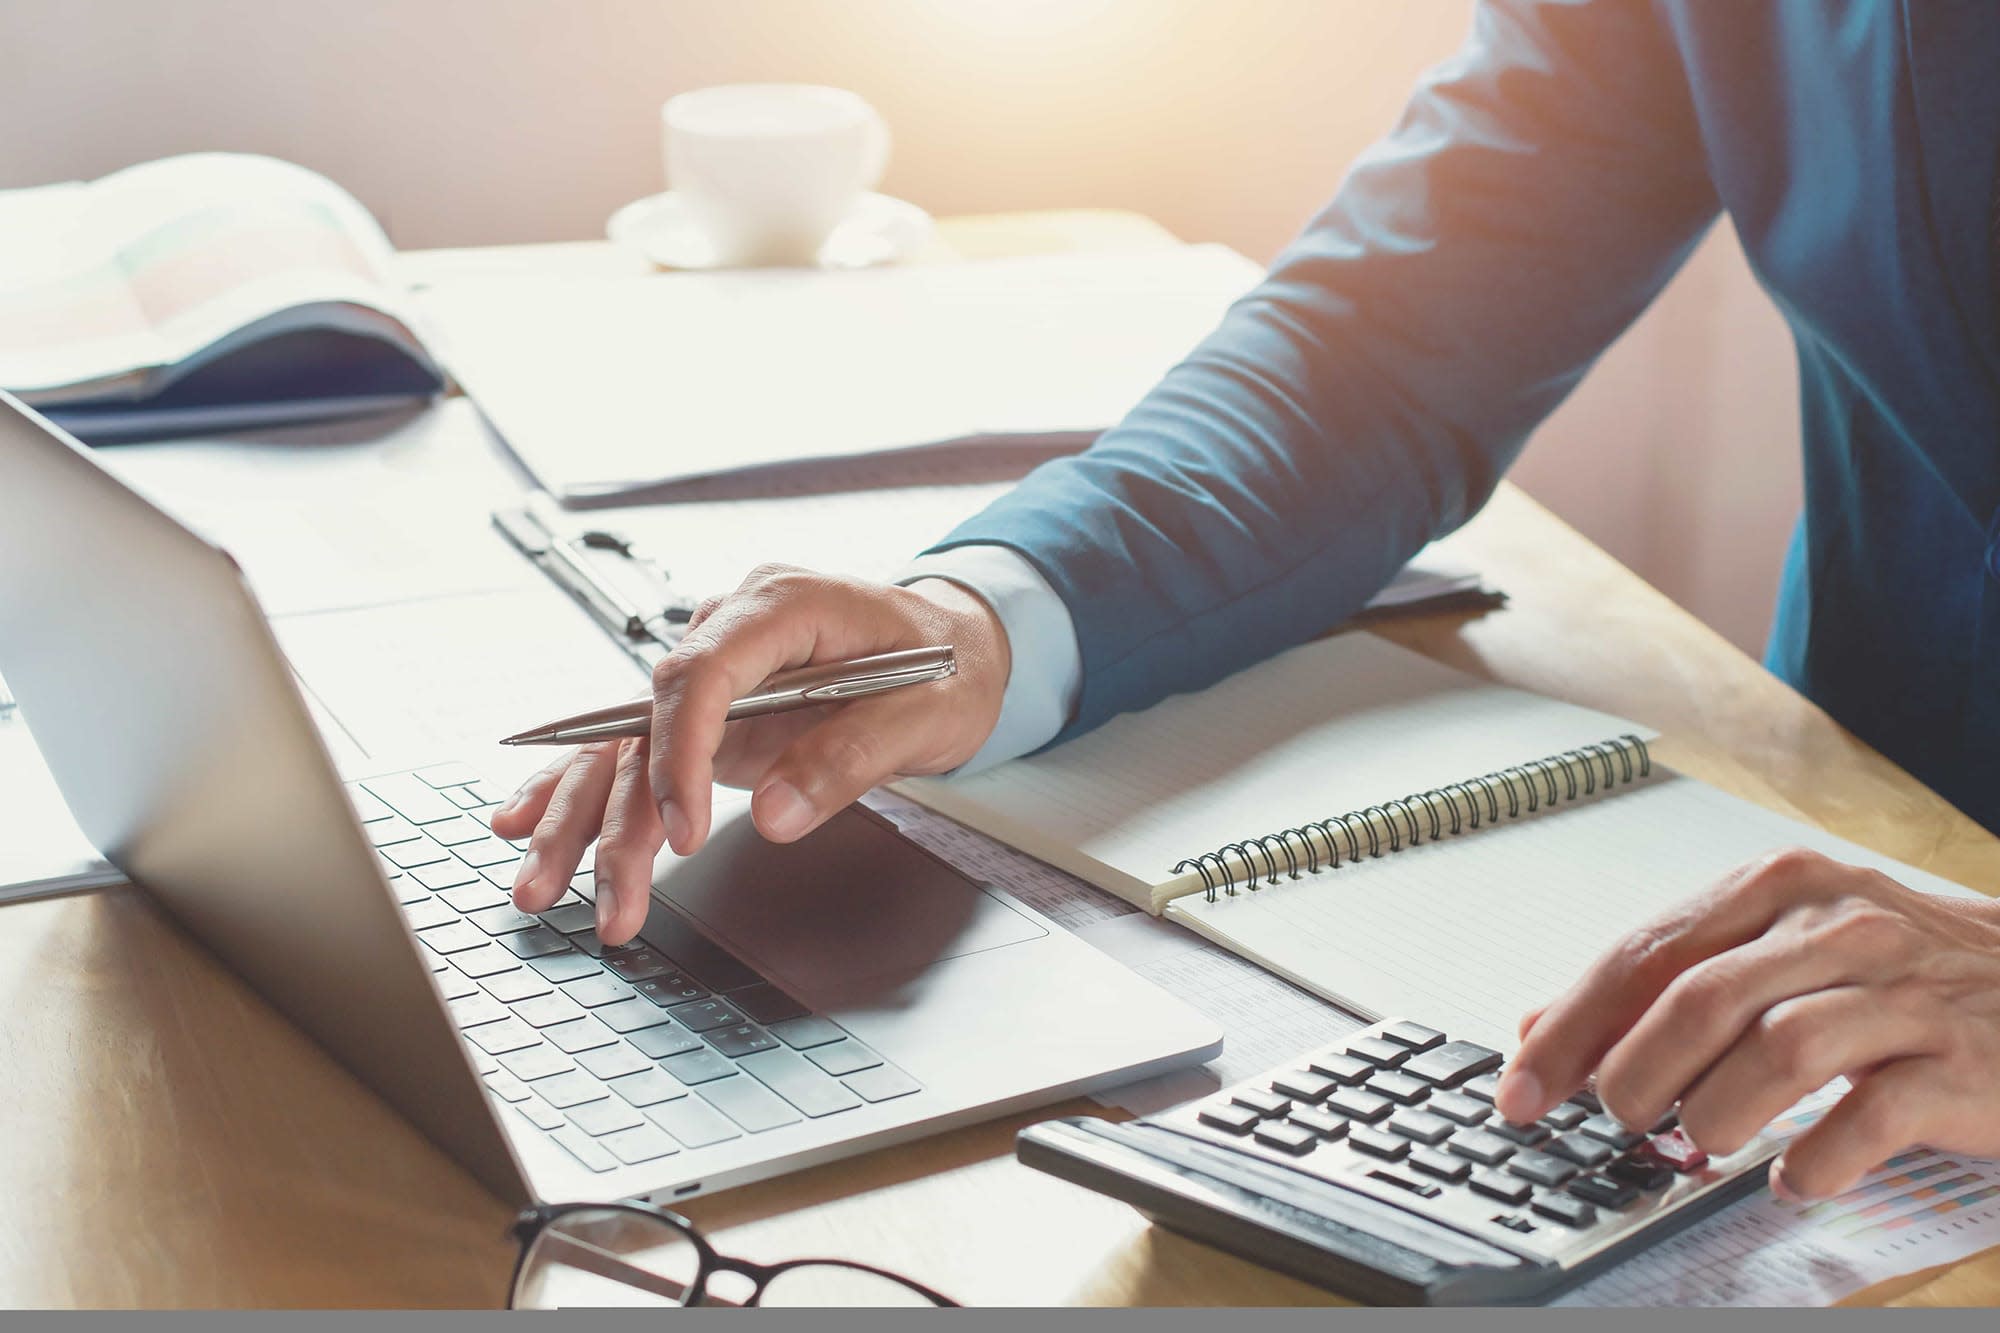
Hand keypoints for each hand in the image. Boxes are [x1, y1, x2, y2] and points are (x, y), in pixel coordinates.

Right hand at [487, 566, 1010, 946]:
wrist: (958, 644)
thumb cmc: (948, 665)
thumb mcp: (927, 712)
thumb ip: (848, 758)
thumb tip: (773, 816)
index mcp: (783, 605)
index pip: (701, 673)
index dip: (679, 753)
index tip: (681, 829)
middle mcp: (732, 630)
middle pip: (646, 719)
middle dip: (613, 812)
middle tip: (605, 895)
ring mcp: (715, 671)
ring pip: (625, 744)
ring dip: (581, 818)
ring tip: (540, 888)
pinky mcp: (709, 712)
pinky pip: (633, 748)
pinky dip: (581, 789)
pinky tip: (526, 823)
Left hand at [1493, 847, 1999, 1199]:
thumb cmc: (1903, 970)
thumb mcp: (1782, 945)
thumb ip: (1666, 979)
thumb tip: (1543, 1027)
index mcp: (1777, 888)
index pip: (1644, 953)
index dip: (1570, 1027)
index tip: (1522, 1087)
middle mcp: (1836, 925)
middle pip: (1699, 1000)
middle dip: (1635, 1075)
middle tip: (1620, 1121)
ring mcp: (1901, 992)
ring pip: (1776, 1051)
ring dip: (1717, 1113)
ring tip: (1703, 1143)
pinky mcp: (1958, 1062)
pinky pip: (1870, 1115)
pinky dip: (1817, 1158)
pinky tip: (1796, 1178)